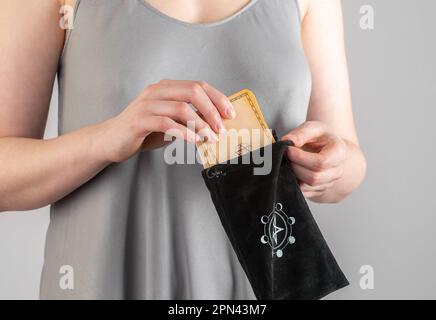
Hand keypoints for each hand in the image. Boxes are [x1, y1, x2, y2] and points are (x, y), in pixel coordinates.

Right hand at [96, 79, 234, 162]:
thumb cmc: (143, 131)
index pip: (198, 85)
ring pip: (181, 107)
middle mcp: (156, 91)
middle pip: (192, 91)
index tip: (230, 113)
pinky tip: (193, 141)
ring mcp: (146, 104)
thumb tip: (216, 123)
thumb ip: (188, 118)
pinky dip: (184, 132)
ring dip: (200, 124)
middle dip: (212, 110)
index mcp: (166, 87)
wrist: (111, 140)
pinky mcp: (139, 120)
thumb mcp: (170, 121)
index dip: (217, 98)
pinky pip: (166, 123)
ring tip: (211, 138)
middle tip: (221, 128)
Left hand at [282, 121, 347, 198]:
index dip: (301, 158)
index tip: (289, 149)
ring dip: (293, 175)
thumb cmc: (320, 137)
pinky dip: (293, 182)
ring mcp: (328, 183)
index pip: (320, 163)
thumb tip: (287, 141)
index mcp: (339, 153)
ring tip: (289, 162)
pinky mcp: (318, 191)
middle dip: (295, 167)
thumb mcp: (312, 127)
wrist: (324, 147)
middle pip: (314, 177)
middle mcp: (337, 171)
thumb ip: (301, 133)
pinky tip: (291, 170)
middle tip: (286, 156)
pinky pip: (303, 192)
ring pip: (307, 186)